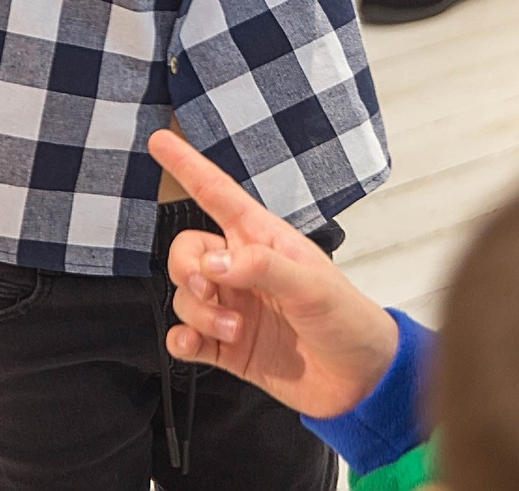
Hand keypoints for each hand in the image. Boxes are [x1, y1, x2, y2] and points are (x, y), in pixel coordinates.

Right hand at [150, 129, 399, 419]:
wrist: (358, 379)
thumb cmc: (345, 318)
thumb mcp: (312, 285)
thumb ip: (262, 268)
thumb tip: (213, 263)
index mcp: (263, 239)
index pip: (217, 195)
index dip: (189, 166)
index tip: (160, 140)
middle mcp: (242, 270)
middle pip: (187, 252)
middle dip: (185, 269)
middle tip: (207, 288)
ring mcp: (232, 308)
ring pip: (184, 297)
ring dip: (197, 312)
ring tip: (232, 329)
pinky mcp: (227, 347)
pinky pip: (185, 337)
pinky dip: (181, 340)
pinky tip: (193, 345)